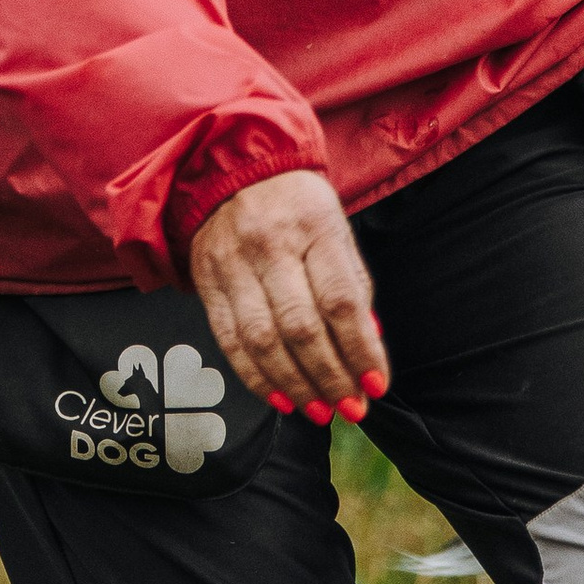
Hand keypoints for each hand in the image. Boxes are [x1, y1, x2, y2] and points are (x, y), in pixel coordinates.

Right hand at [189, 169, 388, 421]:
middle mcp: (270, 246)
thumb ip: (354, 287)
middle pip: (300, 327)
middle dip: (330, 377)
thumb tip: (368, 347)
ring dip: (295, 385)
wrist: (234, 171)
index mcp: (314, 228)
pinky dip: (256, 378)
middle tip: (351, 408)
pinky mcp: (206, 283)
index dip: (360, 350)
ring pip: (262, 341)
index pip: (340, 301)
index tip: (377, 385)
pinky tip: (282, 399)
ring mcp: (232, 265)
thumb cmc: (300, 208)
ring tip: (320, 412)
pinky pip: (230, 341)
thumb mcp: (338, 232)